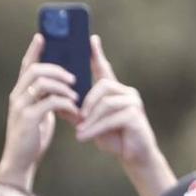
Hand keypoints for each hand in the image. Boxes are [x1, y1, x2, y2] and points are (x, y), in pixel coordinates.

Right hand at [0, 35, 79, 187]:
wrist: (21, 161)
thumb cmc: (33, 137)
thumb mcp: (41, 113)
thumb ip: (48, 98)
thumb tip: (67, 85)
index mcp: (19, 92)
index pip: (26, 65)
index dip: (34, 50)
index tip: (42, 36)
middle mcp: (17, 96)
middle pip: (35, 69)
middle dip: (57, 69)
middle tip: (73, 77)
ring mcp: (20, 106)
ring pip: (42, 82)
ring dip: (63, 86)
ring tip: (76, 94)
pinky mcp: (28, 119)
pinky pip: (49, 101)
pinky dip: (65, 102)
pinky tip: (73, 109)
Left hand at [76, 36, 157, 165]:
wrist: (133, 156)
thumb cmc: (113, 137)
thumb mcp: (91, 123)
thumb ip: (79, 112)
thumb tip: (60, 104)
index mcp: (115, 90)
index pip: (104, 68)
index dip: (97, 54)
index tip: (91, 39)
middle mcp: (126, 92)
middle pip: (103, 85)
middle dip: (87, 101)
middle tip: (76, 116)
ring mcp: (133, 102)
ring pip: (106, 103)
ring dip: (90, 119)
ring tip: (79, 131)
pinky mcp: (135, 116)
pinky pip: (111, 118)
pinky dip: (95, 128)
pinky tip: (84, 137)